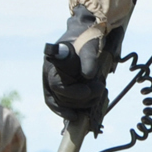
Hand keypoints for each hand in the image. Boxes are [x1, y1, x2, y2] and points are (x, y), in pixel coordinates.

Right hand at [42, 5, 114, 123]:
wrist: (86, 36)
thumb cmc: (86, 38)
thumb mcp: (89, 44)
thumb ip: (88, 58)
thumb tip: (88, 75)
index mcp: (54, 63)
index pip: (58, 85)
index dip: (72, 94)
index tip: (87, 93)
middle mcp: (50, 75)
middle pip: (62, 97)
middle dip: (83, 98)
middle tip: (101, 88)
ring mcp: (55, 83)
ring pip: (64, 104)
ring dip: (82, 104)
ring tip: (98, 94)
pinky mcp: (61, 90)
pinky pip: (63, 105)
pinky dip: (72, 111)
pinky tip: (81, 115)